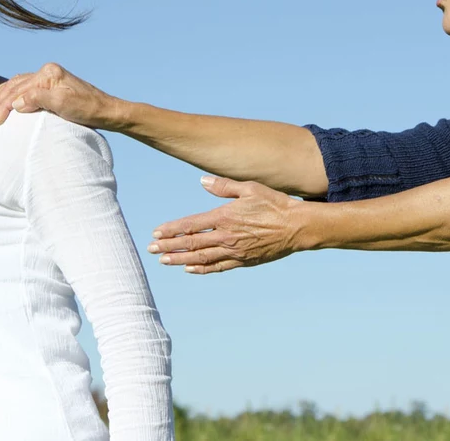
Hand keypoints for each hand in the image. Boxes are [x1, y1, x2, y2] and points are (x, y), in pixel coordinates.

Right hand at [0, 63, 124, 128]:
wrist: (107, 111)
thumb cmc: (88, 109)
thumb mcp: (63, 105)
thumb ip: (38, 100)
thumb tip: (16, 103)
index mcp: (48, 73)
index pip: (18, 89)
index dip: (3, 106)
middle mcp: (47, 72)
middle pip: (14, 86)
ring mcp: (49, 78)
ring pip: (17, 85)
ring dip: (2, 99)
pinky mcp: (51, 87)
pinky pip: (25, 89)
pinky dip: (12, 96)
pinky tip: (6, 103)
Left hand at [147, 176, 308, 273]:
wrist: (297, 226)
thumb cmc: (275, 203)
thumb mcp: (249, 188)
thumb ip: (223, 186)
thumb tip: (202, 181)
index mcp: (225, 217)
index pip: (191, 225)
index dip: (172, 230)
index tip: (156, 232)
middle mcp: (227, 236)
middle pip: (191, 244)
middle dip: (169, 246)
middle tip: (151, 249)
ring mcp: (235, 251)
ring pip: (201, 258)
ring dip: (180, 259)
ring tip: (164, 260)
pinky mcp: (244, 261)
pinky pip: (218, 267)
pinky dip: (202, 269)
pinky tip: (190, 269)